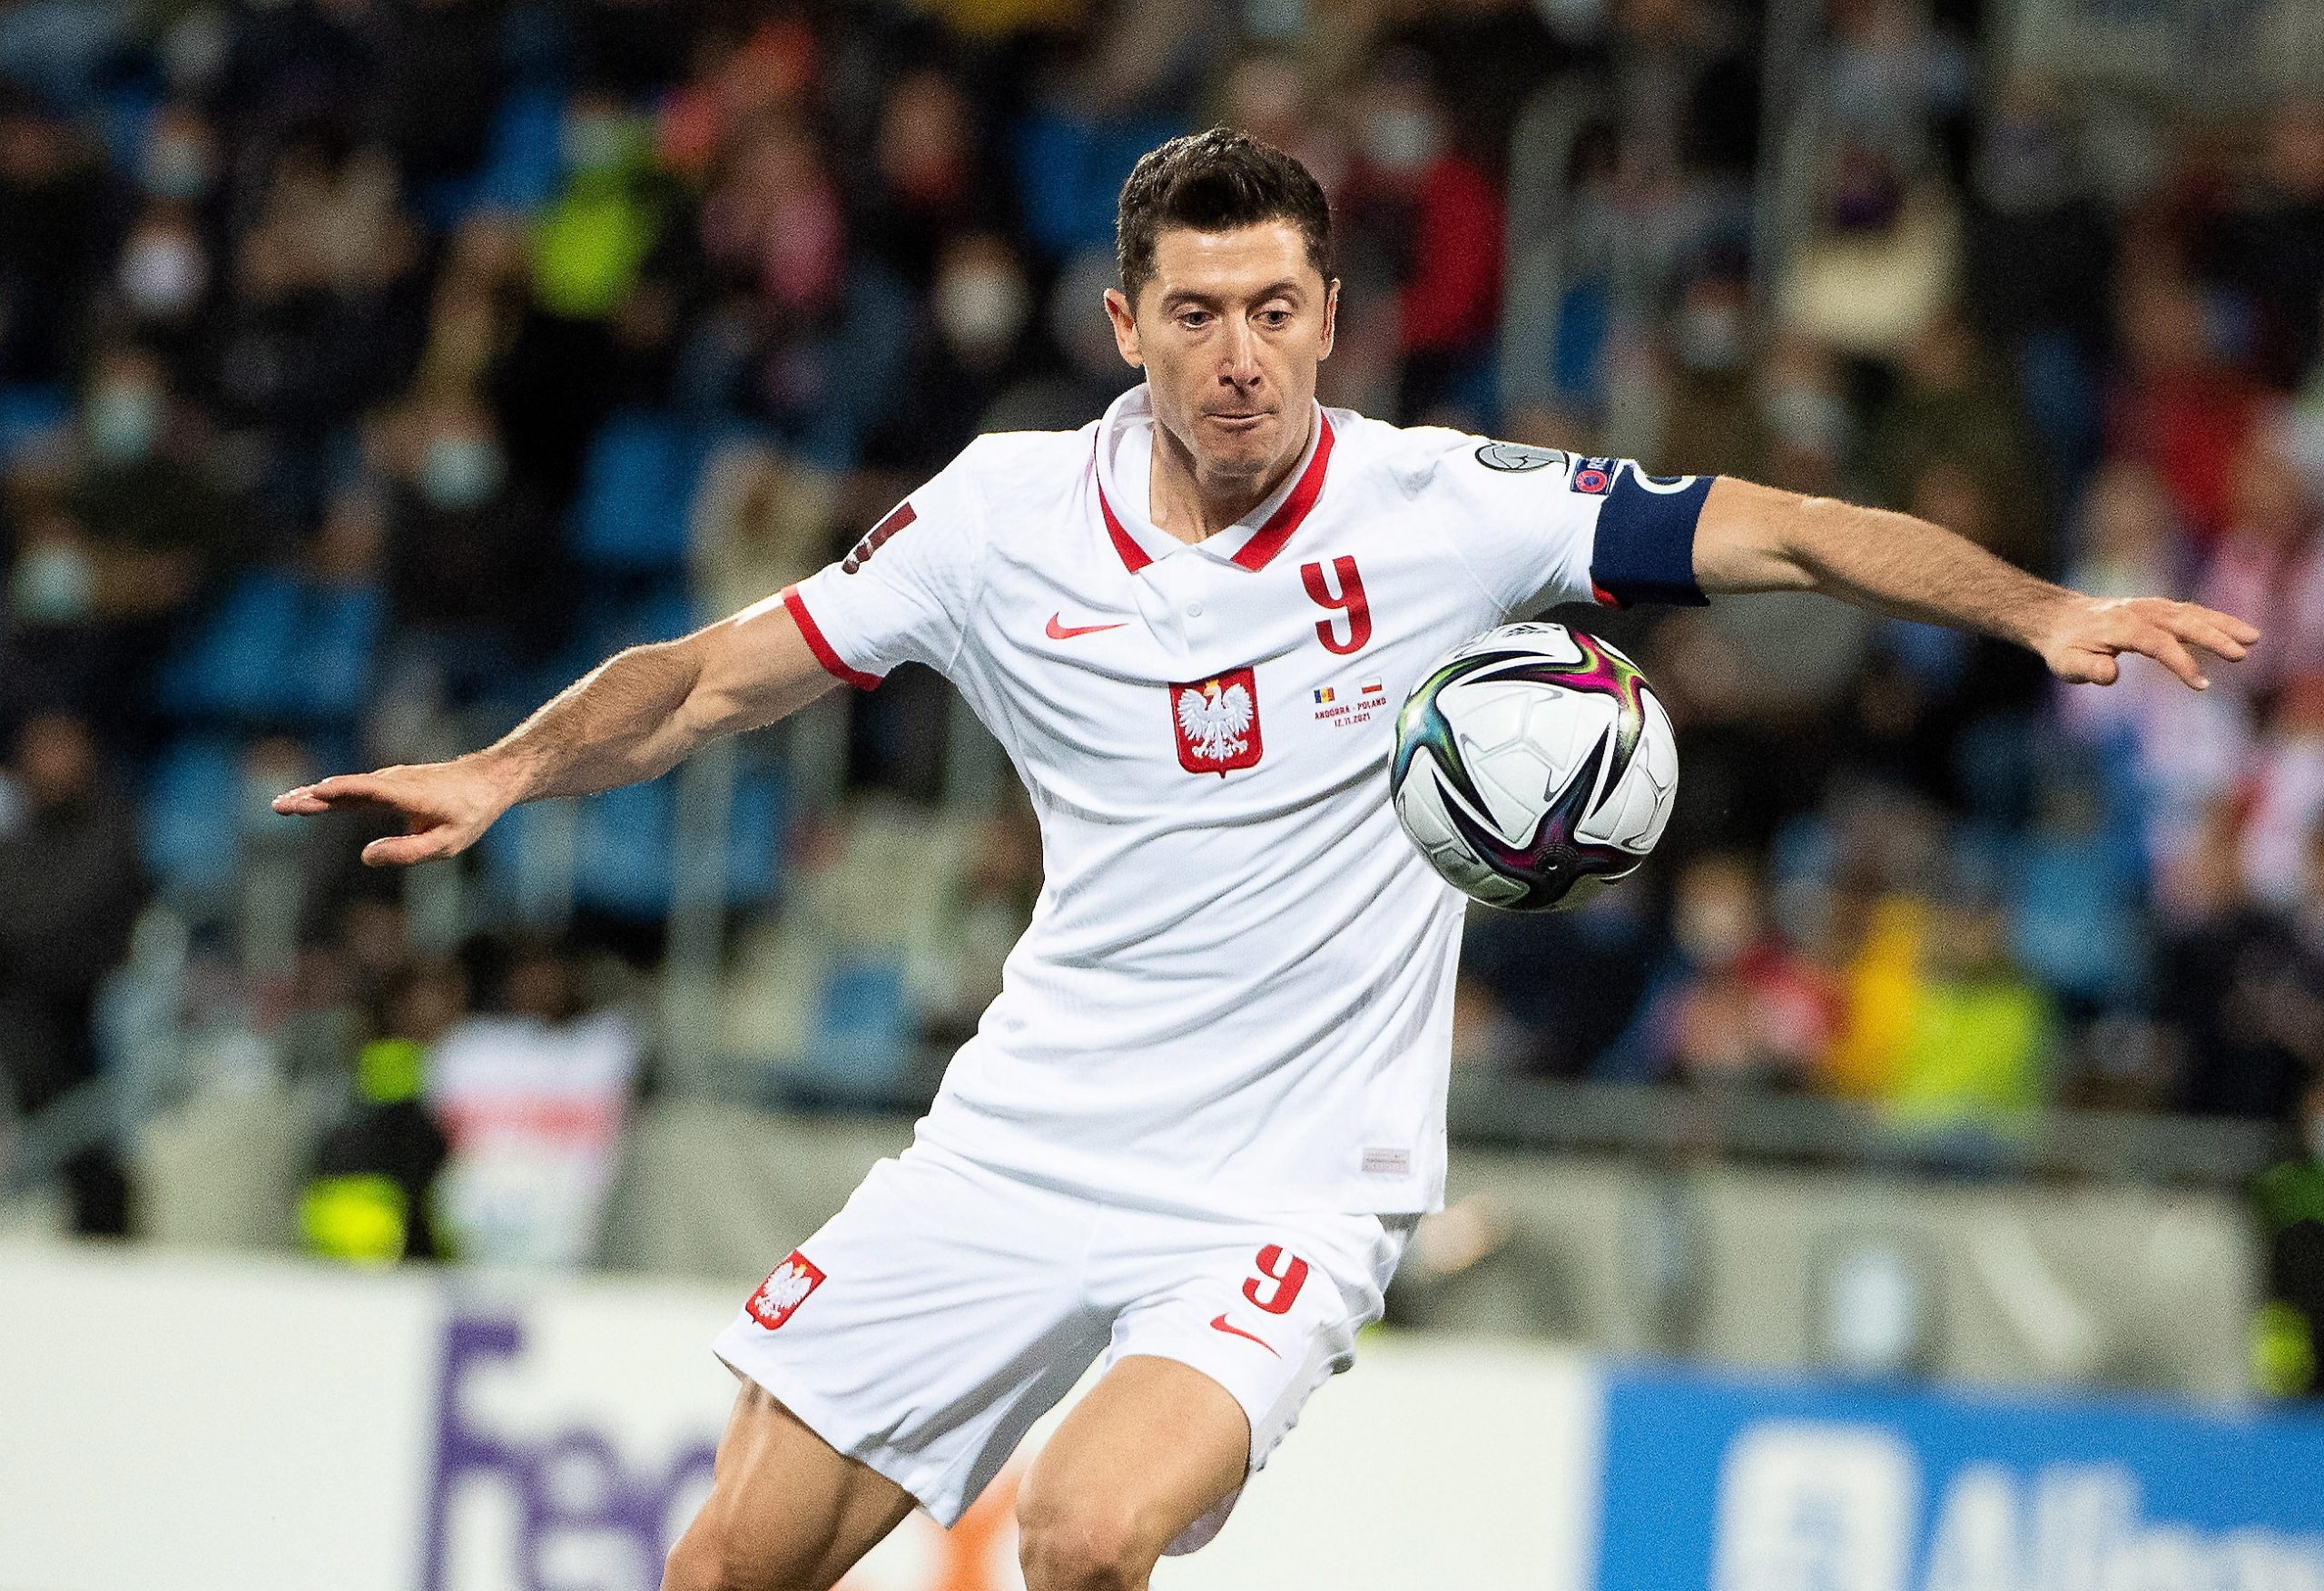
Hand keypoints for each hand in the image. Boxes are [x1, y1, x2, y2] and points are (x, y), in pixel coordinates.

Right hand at [271, 757, 519, 866]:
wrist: (489, 779)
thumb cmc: (471, 814)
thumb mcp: (446, 844)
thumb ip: (408, 851)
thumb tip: (365, 856)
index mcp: (406, 794)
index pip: (365, 790)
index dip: (338, 792)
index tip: (311, 794)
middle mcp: (393, 783)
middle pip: (346, 789)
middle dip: (312, 797)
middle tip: (279, 805)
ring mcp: (389, 781)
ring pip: (347, 788)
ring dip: (315, 794)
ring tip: (284, 804)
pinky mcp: (390, 785)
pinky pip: (355, 789)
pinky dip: (332, 793)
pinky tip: (314, 799)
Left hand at [2034, 594, 2259, 690]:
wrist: (2060, 618)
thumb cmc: (2065, 647)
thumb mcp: (2067, 663)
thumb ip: (2088, 670)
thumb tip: (2110, 675)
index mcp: (2120, 626)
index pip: (2157, 643)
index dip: (2180, 662)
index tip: (2201, 684)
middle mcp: (2139, 611)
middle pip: (2182, 621)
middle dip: (2213, 636)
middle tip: (2242, 654)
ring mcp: (2150, 606)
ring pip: (2191, 612)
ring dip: (2223, 624)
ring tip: (2254, 638)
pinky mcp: (2157, 608)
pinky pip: (2189, 612)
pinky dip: (2213, 620)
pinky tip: (2236, 632)